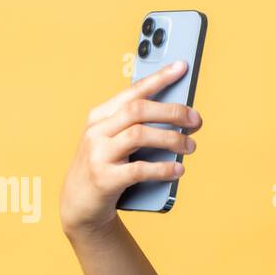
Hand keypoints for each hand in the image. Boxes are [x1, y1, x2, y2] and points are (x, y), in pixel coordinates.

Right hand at [59, 60, 202, 236]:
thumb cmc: (106, 170)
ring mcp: (98, 154)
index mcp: (100, 117)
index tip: (181, 67)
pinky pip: (139, 169)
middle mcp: (97, 131)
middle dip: (171, 112)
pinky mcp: (104, 179)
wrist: (80, 206)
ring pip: (139, 135)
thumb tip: (180, 119)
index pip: (133, 91)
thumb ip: (138, 129)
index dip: (159, 78)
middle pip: (138, 110)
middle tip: (195, 120)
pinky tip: (178, 169)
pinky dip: (163, 169)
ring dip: (171, 139)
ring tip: (190, 146)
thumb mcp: (116, 144)